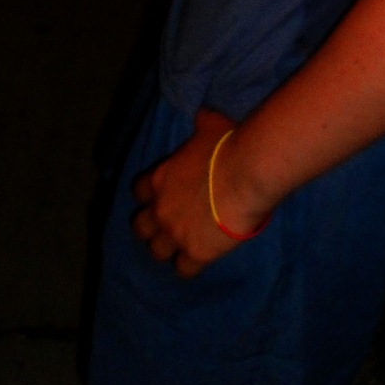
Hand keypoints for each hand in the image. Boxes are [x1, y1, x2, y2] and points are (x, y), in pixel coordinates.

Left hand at [131, 109, 271, 277]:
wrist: (246, 174)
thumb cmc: (227, 145)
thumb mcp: (209, 125)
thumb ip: (200, 124)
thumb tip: (202, 114)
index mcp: (161, 178)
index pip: (139, 190)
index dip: (148, 194)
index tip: (159, 193)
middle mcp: (161, 209)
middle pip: (140, 227)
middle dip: (150, 227)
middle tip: (166, 224)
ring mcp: (176, 234)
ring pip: (156, 251)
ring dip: (167, 248)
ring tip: (181, 246)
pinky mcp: (195, 253)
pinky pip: (183, 269)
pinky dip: (189, 266)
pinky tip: (200, 259)